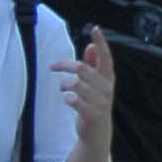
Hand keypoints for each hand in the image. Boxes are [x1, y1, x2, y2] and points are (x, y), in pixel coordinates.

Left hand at [69, 28, 118, 144]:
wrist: (98, 133)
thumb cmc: (95, 104)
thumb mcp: (96, 84)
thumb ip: (93, 65)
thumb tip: (90, 46)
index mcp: (108, 78)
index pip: (106, 57)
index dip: (101, 43)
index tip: (95, 28)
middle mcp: (106, 88)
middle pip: (81, 68)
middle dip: (64, 65)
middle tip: (53, 67)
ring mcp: (100, 102)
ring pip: (75, 83)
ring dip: (64, 84)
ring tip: (62, 88)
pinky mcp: (92, 114)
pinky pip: (74, 100)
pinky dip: (67, 98)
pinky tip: (67, 99)